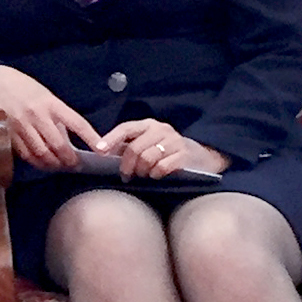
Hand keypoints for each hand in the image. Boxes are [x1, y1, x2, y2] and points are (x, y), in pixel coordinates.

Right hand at [0, 65, 101, 170]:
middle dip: (69, 159)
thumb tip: (66, 139)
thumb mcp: (44, 95)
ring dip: (54, 164)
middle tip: (74, 165)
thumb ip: (56, 115)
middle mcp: (38, 115)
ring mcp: (22, 126)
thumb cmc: (22, 87)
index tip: (102, 150)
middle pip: (59, 145)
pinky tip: (42, 163)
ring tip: (59, 166)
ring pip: (43, 153)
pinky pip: (27, 154)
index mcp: (51, 103)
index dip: (91, 138)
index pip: (77, 123)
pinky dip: (37, 162)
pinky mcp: (9, 135)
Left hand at [99, 118, 229, 180]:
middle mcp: (162, 129)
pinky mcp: (185, 155)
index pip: (126, 128)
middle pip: (135, 148)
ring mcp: (174, 141)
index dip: (111, 139)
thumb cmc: (168, 151)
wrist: (203, 156)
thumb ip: (130, 145)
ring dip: (142, 171)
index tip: (99, 150)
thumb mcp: (149, 143)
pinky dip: (155, 174)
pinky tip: (156, 176)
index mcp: (149, 125)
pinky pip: (162, 167)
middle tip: (126, 175)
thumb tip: (105, 152)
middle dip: (127, 165)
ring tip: (144, 175)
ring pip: (147, 159)